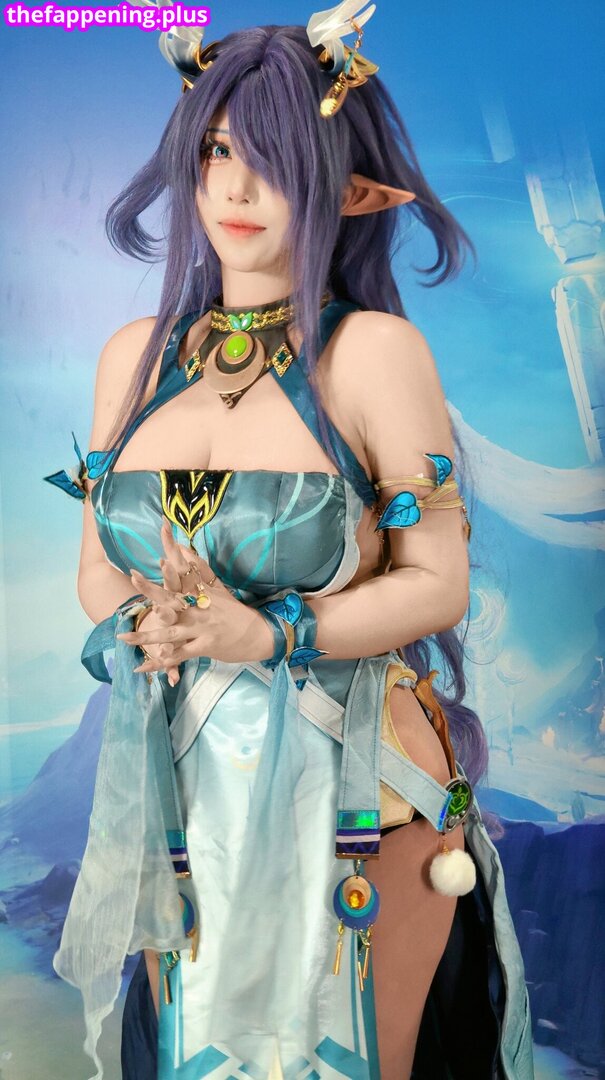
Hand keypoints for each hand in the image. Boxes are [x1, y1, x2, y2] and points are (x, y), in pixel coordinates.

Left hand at [116, 519, 273, 675]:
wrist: (258, 634)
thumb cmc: (235, 612)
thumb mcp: (219, 588)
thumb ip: (200, 568)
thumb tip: (184, 547)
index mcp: (201, 594)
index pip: (181, 574)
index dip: (165, 563)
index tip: (142, 560)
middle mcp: (199, 609)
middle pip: (171, 600)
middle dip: (150, 591)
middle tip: (132, 580)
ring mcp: (202, 628)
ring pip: (169, 633)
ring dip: (145, 637)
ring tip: (123, 638)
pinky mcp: (205, 646)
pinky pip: (180, 655)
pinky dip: (162, 662)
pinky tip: (144, 666)